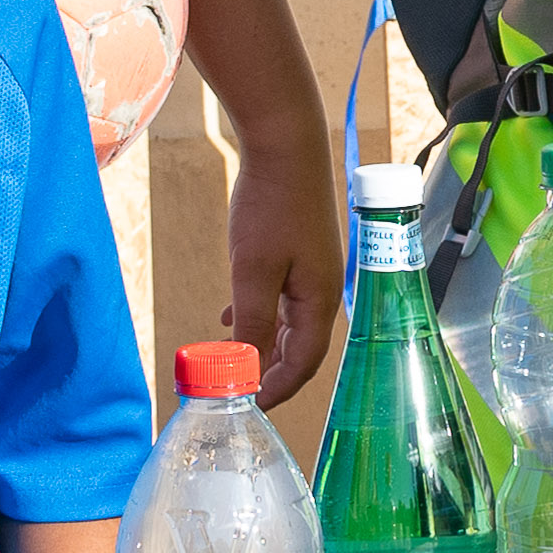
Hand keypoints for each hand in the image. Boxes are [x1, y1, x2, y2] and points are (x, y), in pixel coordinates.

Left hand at [223, 134, 343, 407]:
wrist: (286, 144)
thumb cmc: (271, 206)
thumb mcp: (253, 272)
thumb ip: (252, 323)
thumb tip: (248, 368)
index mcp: (320, 300)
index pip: (305, 363)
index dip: (278, 389)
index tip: (250, 408)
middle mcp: (322, 290)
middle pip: (300, 347)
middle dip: (270, 371)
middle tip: (237, 390)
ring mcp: (312, 269)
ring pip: (288, 323)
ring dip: (261, 343)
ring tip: (230, 359)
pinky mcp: (299, 252)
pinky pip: (281, 298)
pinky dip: (258, 314)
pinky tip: (230, 315)